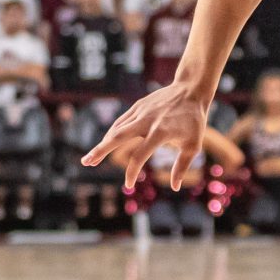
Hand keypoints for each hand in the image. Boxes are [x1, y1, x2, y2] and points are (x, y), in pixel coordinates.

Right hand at [85, 80, 214, 187]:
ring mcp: (140, 112)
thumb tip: (175, 187)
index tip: (129, 185)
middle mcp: (146, 121)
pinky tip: (106, 143)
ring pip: (117, 129)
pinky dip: (112, 133)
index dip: (132, 172)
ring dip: (103, 143)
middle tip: (86, 163)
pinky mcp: (138, 106)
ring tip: (91, 158)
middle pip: (118, 137)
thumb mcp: (193, 145)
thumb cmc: (194, 121)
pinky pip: (121, 121)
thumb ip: (182, 166)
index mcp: (160, 132)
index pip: (140, 156)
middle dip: (101, 150)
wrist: (190, 91)